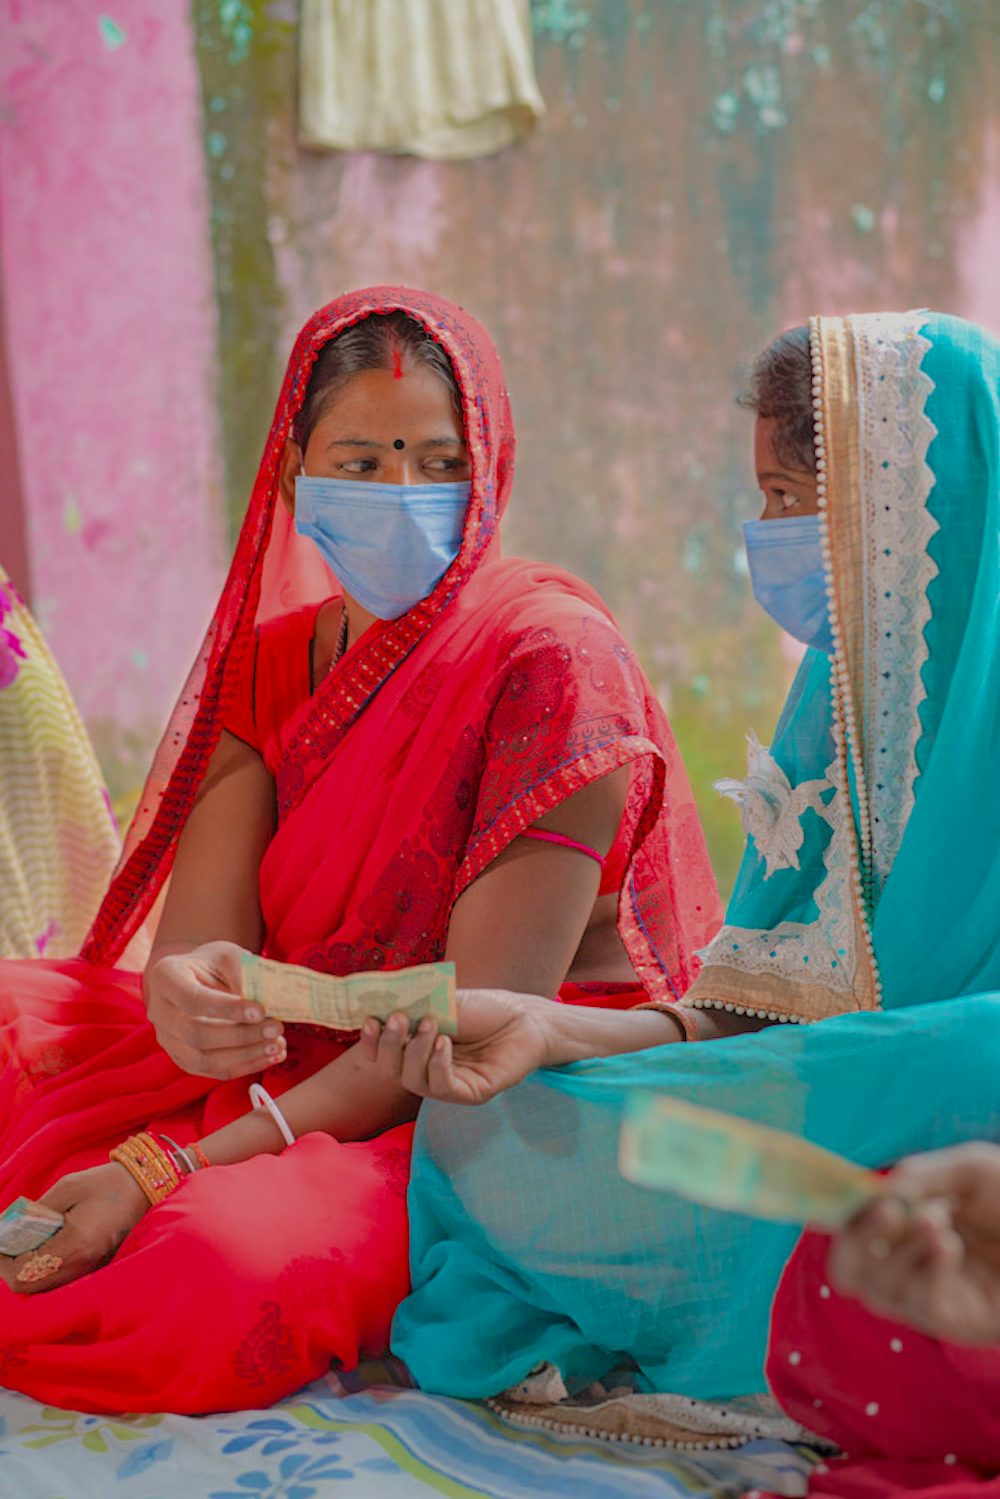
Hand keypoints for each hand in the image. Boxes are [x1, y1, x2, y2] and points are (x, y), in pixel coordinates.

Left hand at [0, 1164, 148, 1295]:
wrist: (144, 1187)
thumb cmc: (105, 1183)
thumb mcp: (67, 1188)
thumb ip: (37, 1211)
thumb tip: (10, 1230)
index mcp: (75, 1242)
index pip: (24, 1272)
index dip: (2, 1262)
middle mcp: (83, 1264)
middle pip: (29, 1287)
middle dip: (10, 1270)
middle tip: (5, 1248)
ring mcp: (90, 1269)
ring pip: (42, 1288)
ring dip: (25, 1272)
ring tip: (20, 1248)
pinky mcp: (95, 1268)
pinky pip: (58, 1281)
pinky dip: (42, 1271)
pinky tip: (41, 1250)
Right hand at [143, 941, 285, 1078]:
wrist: (196, 979)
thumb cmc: (213, 964)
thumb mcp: (228, 955)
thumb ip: (244, 972)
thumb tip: (269, 1000)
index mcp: (166, 977)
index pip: (193, 999)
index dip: (227, 1009)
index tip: (261, 1011)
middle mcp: (159, 1012)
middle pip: (196, 1035)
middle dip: (241, 1036)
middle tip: (276, 1028)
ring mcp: (168, 1040)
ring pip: (204, 1061)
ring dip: (246, 1056)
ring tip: (277, 1046)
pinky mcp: (184, 1059)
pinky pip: (213, 1072)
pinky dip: (245, 1066)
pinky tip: (270, 1056)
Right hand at [358, 988, 552, 1105]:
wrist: (525, 1017)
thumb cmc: (484, 1009)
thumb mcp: (442, 1001)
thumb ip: (413, 1006)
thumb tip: (376, 1003)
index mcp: (416, 1049)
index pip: (381, 1055)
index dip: (370, 1042)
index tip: (369, 1020)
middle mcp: (428, 1070)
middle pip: (391, 1070)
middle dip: (389, 1044)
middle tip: (398, 1019)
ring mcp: (448, 1085)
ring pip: (413, 1080)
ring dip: (415, 1051)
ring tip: (430, 1024)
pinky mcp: (470, 1094)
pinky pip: (442, 1087)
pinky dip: (438, 1063)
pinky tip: (445, 1042)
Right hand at [829, 1142, 999, 1345]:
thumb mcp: (969, 1170)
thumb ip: (922, 1175)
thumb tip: (878, 1190)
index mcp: (902, 1225)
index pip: (846, 1229)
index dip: (838, 1214)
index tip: (856, 1191)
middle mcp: (906, 1263)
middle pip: (847, 1270)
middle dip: (857, 1239)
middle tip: (888, 1210)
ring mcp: (928, 1296)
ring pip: (876, 1289)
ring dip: (900, 1249)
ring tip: (938, 1221)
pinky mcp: (954, 1322)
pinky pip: (919, 1303)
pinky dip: (926, 1270)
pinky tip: (951, 1245)